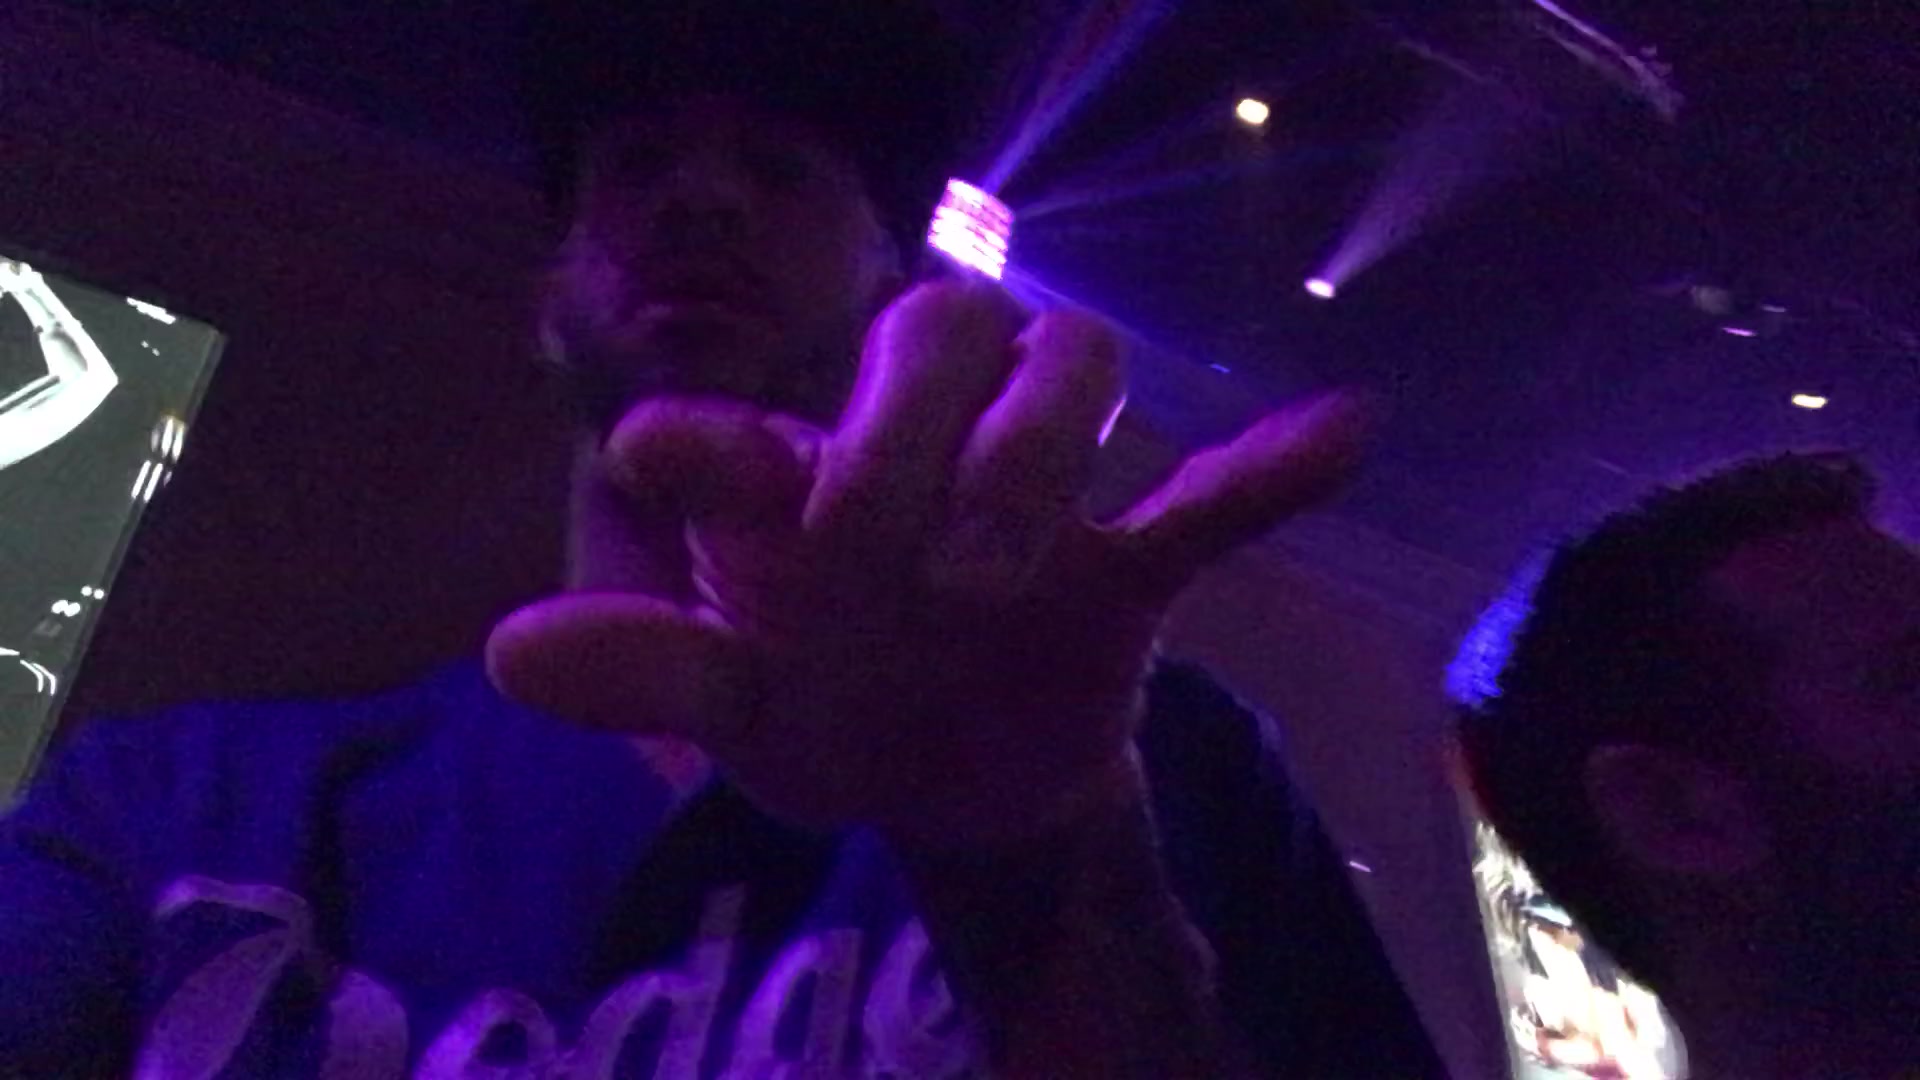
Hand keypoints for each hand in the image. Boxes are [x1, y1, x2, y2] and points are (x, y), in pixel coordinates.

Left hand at [487, 280, 1369, 851]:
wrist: (960, 773)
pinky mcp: (1132, 562)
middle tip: (879, 537)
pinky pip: (1210, 501)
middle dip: (913, 417)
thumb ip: (652, 669)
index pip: (762, 426)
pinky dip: (1268, 471)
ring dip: (1045, 443)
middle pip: (943, 330)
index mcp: (803, 479)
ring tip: (1008, 569)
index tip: (660, 462)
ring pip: (1075, 372)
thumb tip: (512, 654)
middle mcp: (919, 451)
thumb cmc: (834, 713)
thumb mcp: (737, 713)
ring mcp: (1038, 497)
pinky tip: (1344, 432)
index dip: (715, 437)